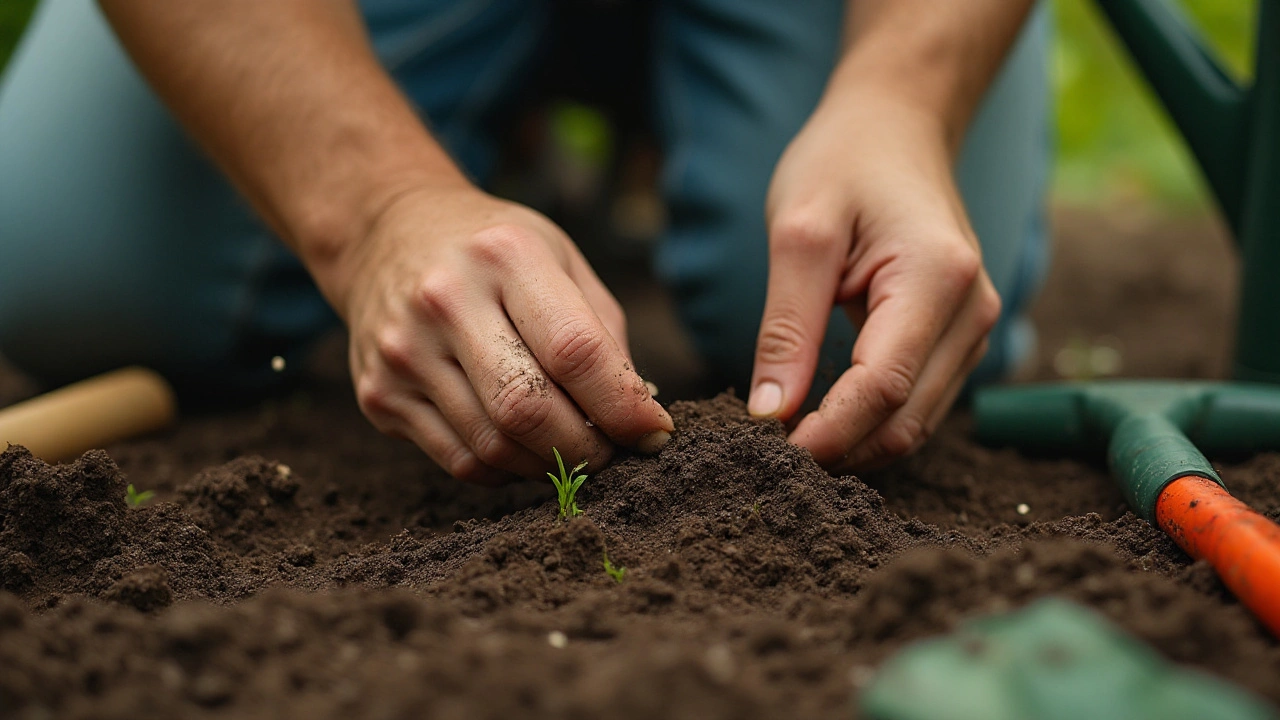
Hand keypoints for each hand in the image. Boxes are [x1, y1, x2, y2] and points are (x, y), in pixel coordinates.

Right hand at [329, 185, 672, 484]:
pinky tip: (522, 447)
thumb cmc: (493, 253)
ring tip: (570, 448)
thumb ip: (603, 335)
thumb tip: (640, 419)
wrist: (385, 234)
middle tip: (612, 453)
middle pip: (529, 410)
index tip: (654, 433)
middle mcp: (445, 301)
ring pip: (494, 447)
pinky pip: (460, 461)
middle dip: (586, 448)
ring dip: (548, 465)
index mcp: (504, 256)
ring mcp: (404, 352)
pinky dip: (506, 470)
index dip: (623, 406)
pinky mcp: (379, 396)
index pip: (575, 351)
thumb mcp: (559, 259)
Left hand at [749, 85, 1000, 470]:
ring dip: (853, 444)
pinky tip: (819, 418)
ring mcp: (975, 328)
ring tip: (785, 440)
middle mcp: (972, 312)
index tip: (765, 454)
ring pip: (914, 424)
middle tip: (763, 457)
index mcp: (937, 279)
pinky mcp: (961, 338)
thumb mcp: (798, 233)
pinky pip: (917, 403)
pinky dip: (868, 422)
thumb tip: (770, 414)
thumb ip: (787, 327)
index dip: (825, 434)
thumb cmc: (843, 163)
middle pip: (904, 421)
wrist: (896, 125)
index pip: (881, 389)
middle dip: (836, 449)